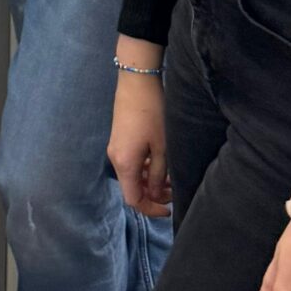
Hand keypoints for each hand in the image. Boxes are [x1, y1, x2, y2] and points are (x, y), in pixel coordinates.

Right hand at [109, 61, 170, 216]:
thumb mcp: (162, 147)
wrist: (137, 81)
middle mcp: (116, 159)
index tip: (170, 209)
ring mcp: (115, 148)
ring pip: (132, 176)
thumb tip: (156, 194)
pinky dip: (145, 169)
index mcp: (125, 164)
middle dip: (153, 195)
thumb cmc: (152, 113)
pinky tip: (160, 162)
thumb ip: (158, 175)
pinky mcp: (119, 139)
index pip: (133, 200)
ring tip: (171, 176)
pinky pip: (131, 163)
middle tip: (175, 190)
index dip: (151, 209)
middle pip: (132, 189)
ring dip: (150, 181)